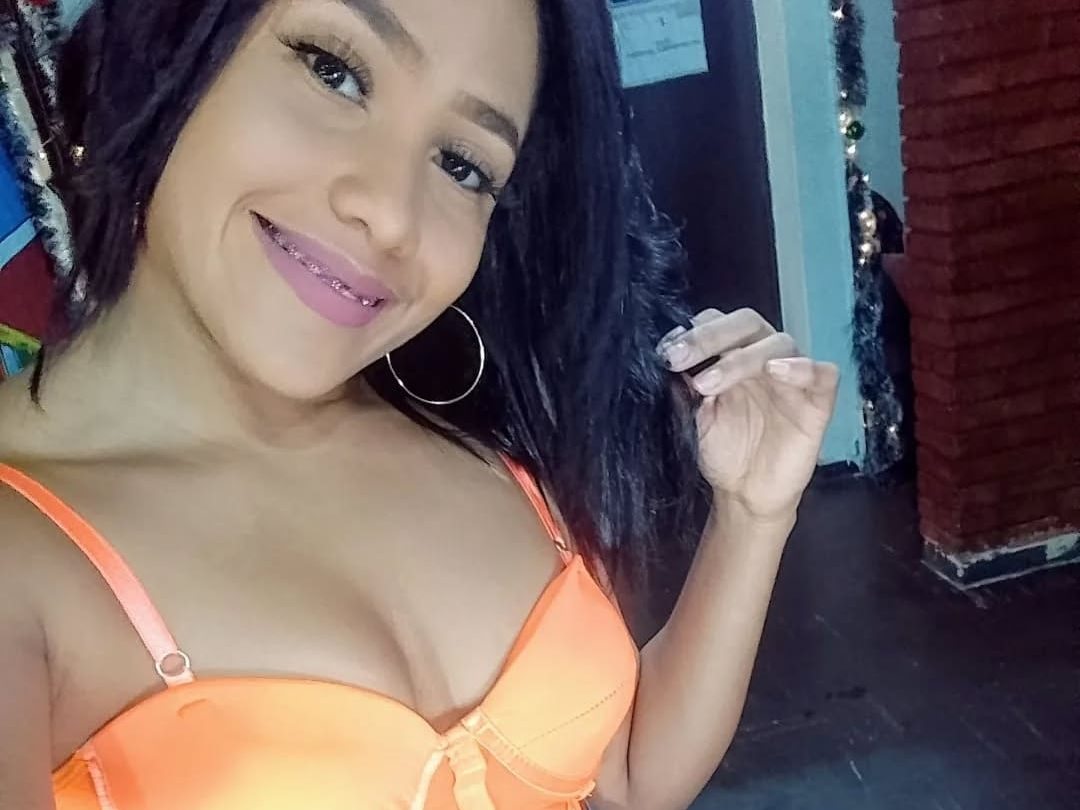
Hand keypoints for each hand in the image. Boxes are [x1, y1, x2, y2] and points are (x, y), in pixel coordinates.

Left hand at [659, 309, 839, 522]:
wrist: (745, 493)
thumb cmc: (722, 450)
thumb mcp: (693, 419)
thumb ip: (683, 391)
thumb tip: (666, 364)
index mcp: (731, 354)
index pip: (716, 322)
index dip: (691, 332)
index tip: (664, 355)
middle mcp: (762, 357)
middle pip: (745, 323)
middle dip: (709, 336)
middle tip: (677, 358)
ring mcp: (792, 377)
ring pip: (779, 343)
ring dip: (741, 357)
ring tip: (708, 383)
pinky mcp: (818, 401)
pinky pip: (822, 373)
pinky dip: (800, 367)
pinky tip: (774, 372)